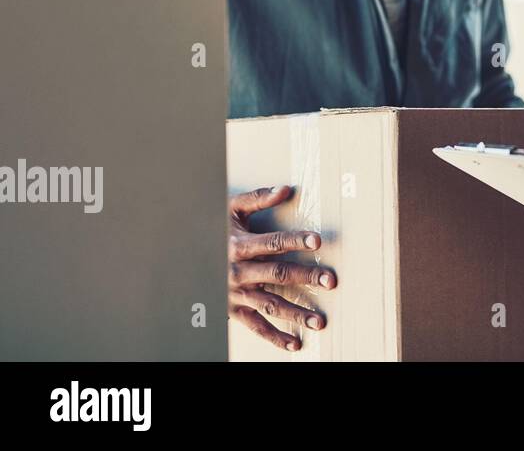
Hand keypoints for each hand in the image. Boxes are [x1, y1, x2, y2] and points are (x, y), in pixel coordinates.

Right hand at [228, 185, 336, 351]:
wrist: (183, 255)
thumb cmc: (214, 228)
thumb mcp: (231, 209)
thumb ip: (258, 198)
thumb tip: (286, 189)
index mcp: (238, 245)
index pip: (272, 243)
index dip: (295, 240)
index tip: (317, 240)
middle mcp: (238, 272)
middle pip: (278, 274)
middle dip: (306, 277)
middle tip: (330, 280)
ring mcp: (237, 294)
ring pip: (271, 304)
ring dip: (296, 313)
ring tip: (319, 320)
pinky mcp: (234, 310)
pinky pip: (256, 326)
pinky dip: (275, 337)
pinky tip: (295, 343)